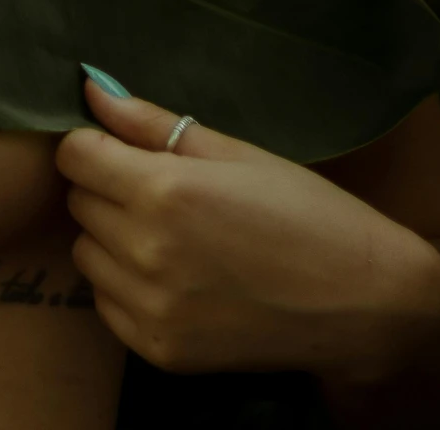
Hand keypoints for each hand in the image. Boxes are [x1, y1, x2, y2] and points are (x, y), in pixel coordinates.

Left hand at [55, 77, 439, 382]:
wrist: (364, 303)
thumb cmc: (306, 212)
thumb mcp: (234, 151)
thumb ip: (152, 123)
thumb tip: (91, 86)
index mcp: (164, 191)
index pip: (75, 156)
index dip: (95, 145)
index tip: (124, 150)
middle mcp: (147, 252)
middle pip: (78, 202)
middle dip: (107, 188)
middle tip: (162, 193)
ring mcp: (152, 309)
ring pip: (87, 254)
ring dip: (113, 239)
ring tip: (171, 236)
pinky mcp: (160, 353)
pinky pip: (108, 305)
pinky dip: (127, 288)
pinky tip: (176, 278)